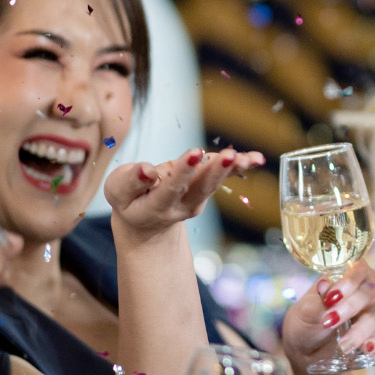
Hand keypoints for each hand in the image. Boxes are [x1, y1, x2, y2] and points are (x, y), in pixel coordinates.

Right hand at [105, 148, 264, 244]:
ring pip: (215, 183)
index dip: (182, 171)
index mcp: (155, 207)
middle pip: (200, 189)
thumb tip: (148, 169)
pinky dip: (240, 166)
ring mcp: (198, 201)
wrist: (146, 222)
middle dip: (214, 171)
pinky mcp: (207, 189)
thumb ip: (130, 182)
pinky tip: (256, 159)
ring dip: (231, 169)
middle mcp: (181, 207)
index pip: (170, 189)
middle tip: (228, 156)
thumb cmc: (129, 200)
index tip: (194, 153)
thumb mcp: (117, 192)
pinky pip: (224, 176)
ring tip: (247, 158)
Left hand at [279, 259, 374, 374]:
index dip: (348, 282)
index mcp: (352, 275)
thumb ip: (315, 300)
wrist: (309, 351)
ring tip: (343, 346)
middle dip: (349, 308)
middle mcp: (371, 288)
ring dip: (360, 330)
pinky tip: (366, 348)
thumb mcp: (305, 312)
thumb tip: (324, 285)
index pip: (359, 268)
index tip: (331, 298)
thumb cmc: (309, 322)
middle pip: (370, 291)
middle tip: (329, 322)